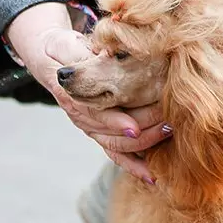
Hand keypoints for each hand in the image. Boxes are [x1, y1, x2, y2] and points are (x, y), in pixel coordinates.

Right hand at [4, 2, 168, 182]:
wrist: (53, 63)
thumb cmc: (63, 51)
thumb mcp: (65, 46)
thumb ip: (81, 54)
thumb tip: (103, 54)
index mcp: (72, 97)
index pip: (96, 114)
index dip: (115, 122)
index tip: (135, 127)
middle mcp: (82, 119)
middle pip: (113, 133)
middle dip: (143, 130)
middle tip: (169, 122)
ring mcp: (93, 130)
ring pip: (118, 146)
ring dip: (145, 145)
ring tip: (169, 134)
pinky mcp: (102, 135)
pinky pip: (118, 155)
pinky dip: (135, 167)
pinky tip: (153, 176)